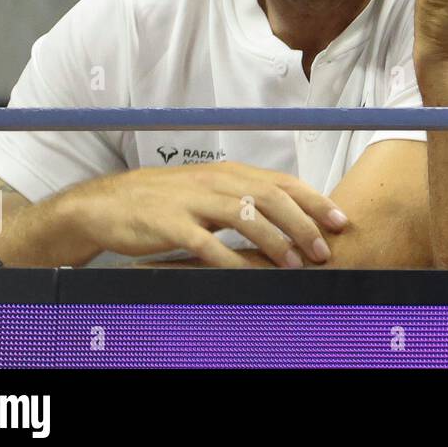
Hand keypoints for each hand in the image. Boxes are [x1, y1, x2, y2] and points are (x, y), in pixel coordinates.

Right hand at [60, 161, 348, 267]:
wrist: (107, 204)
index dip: (314, 201)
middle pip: (271, 198)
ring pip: (244, 217)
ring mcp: (192, 200)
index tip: (339, 221)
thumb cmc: (165, 201)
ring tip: (294, 263)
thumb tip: (288, 217)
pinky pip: (205, 243)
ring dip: (275, 241)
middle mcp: (215, 181)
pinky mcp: (169, 223)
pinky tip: (246, 273)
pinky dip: (229, 259)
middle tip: (323, 249)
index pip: (282, 182)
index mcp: (229, 173)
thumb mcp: (209, 192)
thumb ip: (244, 199)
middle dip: (303, 224)